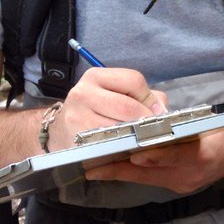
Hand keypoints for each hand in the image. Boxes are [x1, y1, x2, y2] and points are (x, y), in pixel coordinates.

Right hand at [46, 67, 167, 152]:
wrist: (60, 131)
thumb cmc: (97, 110)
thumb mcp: (116, 94)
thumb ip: (145, 97)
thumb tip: (163, 110)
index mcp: (96, 76)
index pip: (134, 80)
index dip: (149, 98)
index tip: (155, 112)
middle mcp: (83, 93)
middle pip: (129, 106)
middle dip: (146, 120)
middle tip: (152, 129)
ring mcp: (77, 117)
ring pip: (120, 128)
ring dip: (135, 136)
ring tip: (138, 138)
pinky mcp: (76, 140)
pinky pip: (108, 144)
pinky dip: (122, 147)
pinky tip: (124, 147)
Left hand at [84, 124, 223, 193]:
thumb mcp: (209, 129)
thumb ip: (180, 137)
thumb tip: (147, 145)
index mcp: (198, 156)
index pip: (162, 156)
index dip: (135, 158)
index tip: (111, 158)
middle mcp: (189, 175)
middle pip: (147, 174)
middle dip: (118, 170)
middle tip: (91, 168)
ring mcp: (185, 183)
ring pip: (147, 179)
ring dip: (123, 173)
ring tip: (99, 168)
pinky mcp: (183, 185)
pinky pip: (155, 181)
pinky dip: (137, 175)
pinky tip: (122, 168)